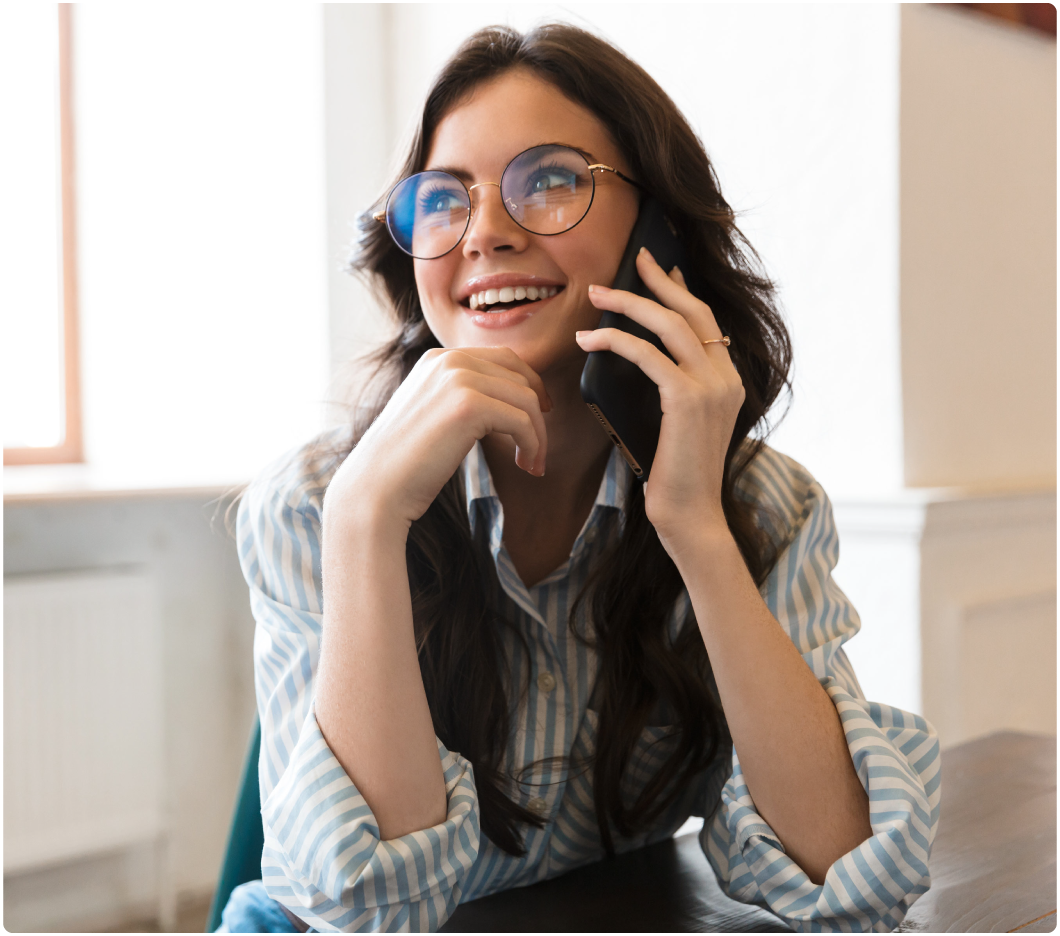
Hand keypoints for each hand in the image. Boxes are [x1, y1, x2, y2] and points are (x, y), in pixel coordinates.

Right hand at [327, 347, 550, 531]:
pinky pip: (523, 420)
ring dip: (538, 435)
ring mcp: (458, 379)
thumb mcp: (433, 415)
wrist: (376, 487)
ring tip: (533, 463)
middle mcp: (448, 360)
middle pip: (520, 376)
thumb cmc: (405, 464)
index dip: (530, 386)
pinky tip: (526, 465)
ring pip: (526, 399)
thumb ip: (462, 398)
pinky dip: (533, 444)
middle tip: (538, 449)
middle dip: (538, 413)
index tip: (540, 416)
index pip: (503, 359)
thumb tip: (509, 401)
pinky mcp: (469, 405)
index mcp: (438, 359)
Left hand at [575, 248, 744, 550]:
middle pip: (693, 311)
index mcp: (729, 382)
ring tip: (596, 295)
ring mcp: (712, 386)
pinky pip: (646, 354)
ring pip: (669, 325)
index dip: (682, 292)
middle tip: (633, 258)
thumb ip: (674, 392)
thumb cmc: (676, 477)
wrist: (690, 516)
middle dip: (659, 280)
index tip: (662, 271)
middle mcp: (727, 378)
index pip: (706, 323)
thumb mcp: (679, 425)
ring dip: (629, 303)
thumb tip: (642, 363)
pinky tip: (589, 340)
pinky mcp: (687, 399)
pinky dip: (615, 341)